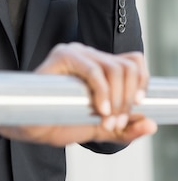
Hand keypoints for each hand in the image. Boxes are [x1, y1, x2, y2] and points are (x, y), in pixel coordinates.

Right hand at [0, 43, 156, 146]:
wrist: (30, 126)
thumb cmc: (59, 121)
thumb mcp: (99, 128)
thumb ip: (124, 128)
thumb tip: (150, 123)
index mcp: (100, 65)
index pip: (134, 62)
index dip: (141, 85)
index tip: (135, 109)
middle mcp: (90, 53)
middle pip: (128, 67)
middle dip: (127, 100)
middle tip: (115, 122)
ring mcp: (76, 52)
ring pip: (115, 68)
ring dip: (116, 99)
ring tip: (105, 119)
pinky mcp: (63, 55)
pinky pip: (94, 70)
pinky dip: (102, 92)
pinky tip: (99, 109)